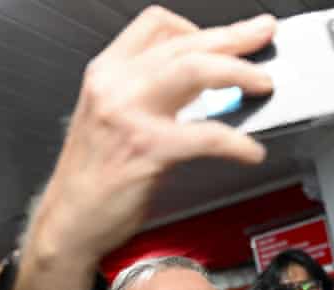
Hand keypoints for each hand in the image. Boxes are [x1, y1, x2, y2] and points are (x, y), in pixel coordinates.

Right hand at [10, 7, 275, 289]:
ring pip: (195, 70)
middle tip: (263, 35)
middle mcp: (115, 84)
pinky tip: (250, 151)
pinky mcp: (147, 149)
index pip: (157, 25)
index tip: (229, 36)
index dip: (199, 27)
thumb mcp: (114, 116)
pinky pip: (205, 134)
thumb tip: (209, 82)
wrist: (70, 220)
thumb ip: (154, 91)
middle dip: (234, 36)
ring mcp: (129, 114)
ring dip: (238, 71)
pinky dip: (236, 141)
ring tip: (263, 83)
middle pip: (185, 42)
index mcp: (108, 71)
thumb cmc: (95, 175)